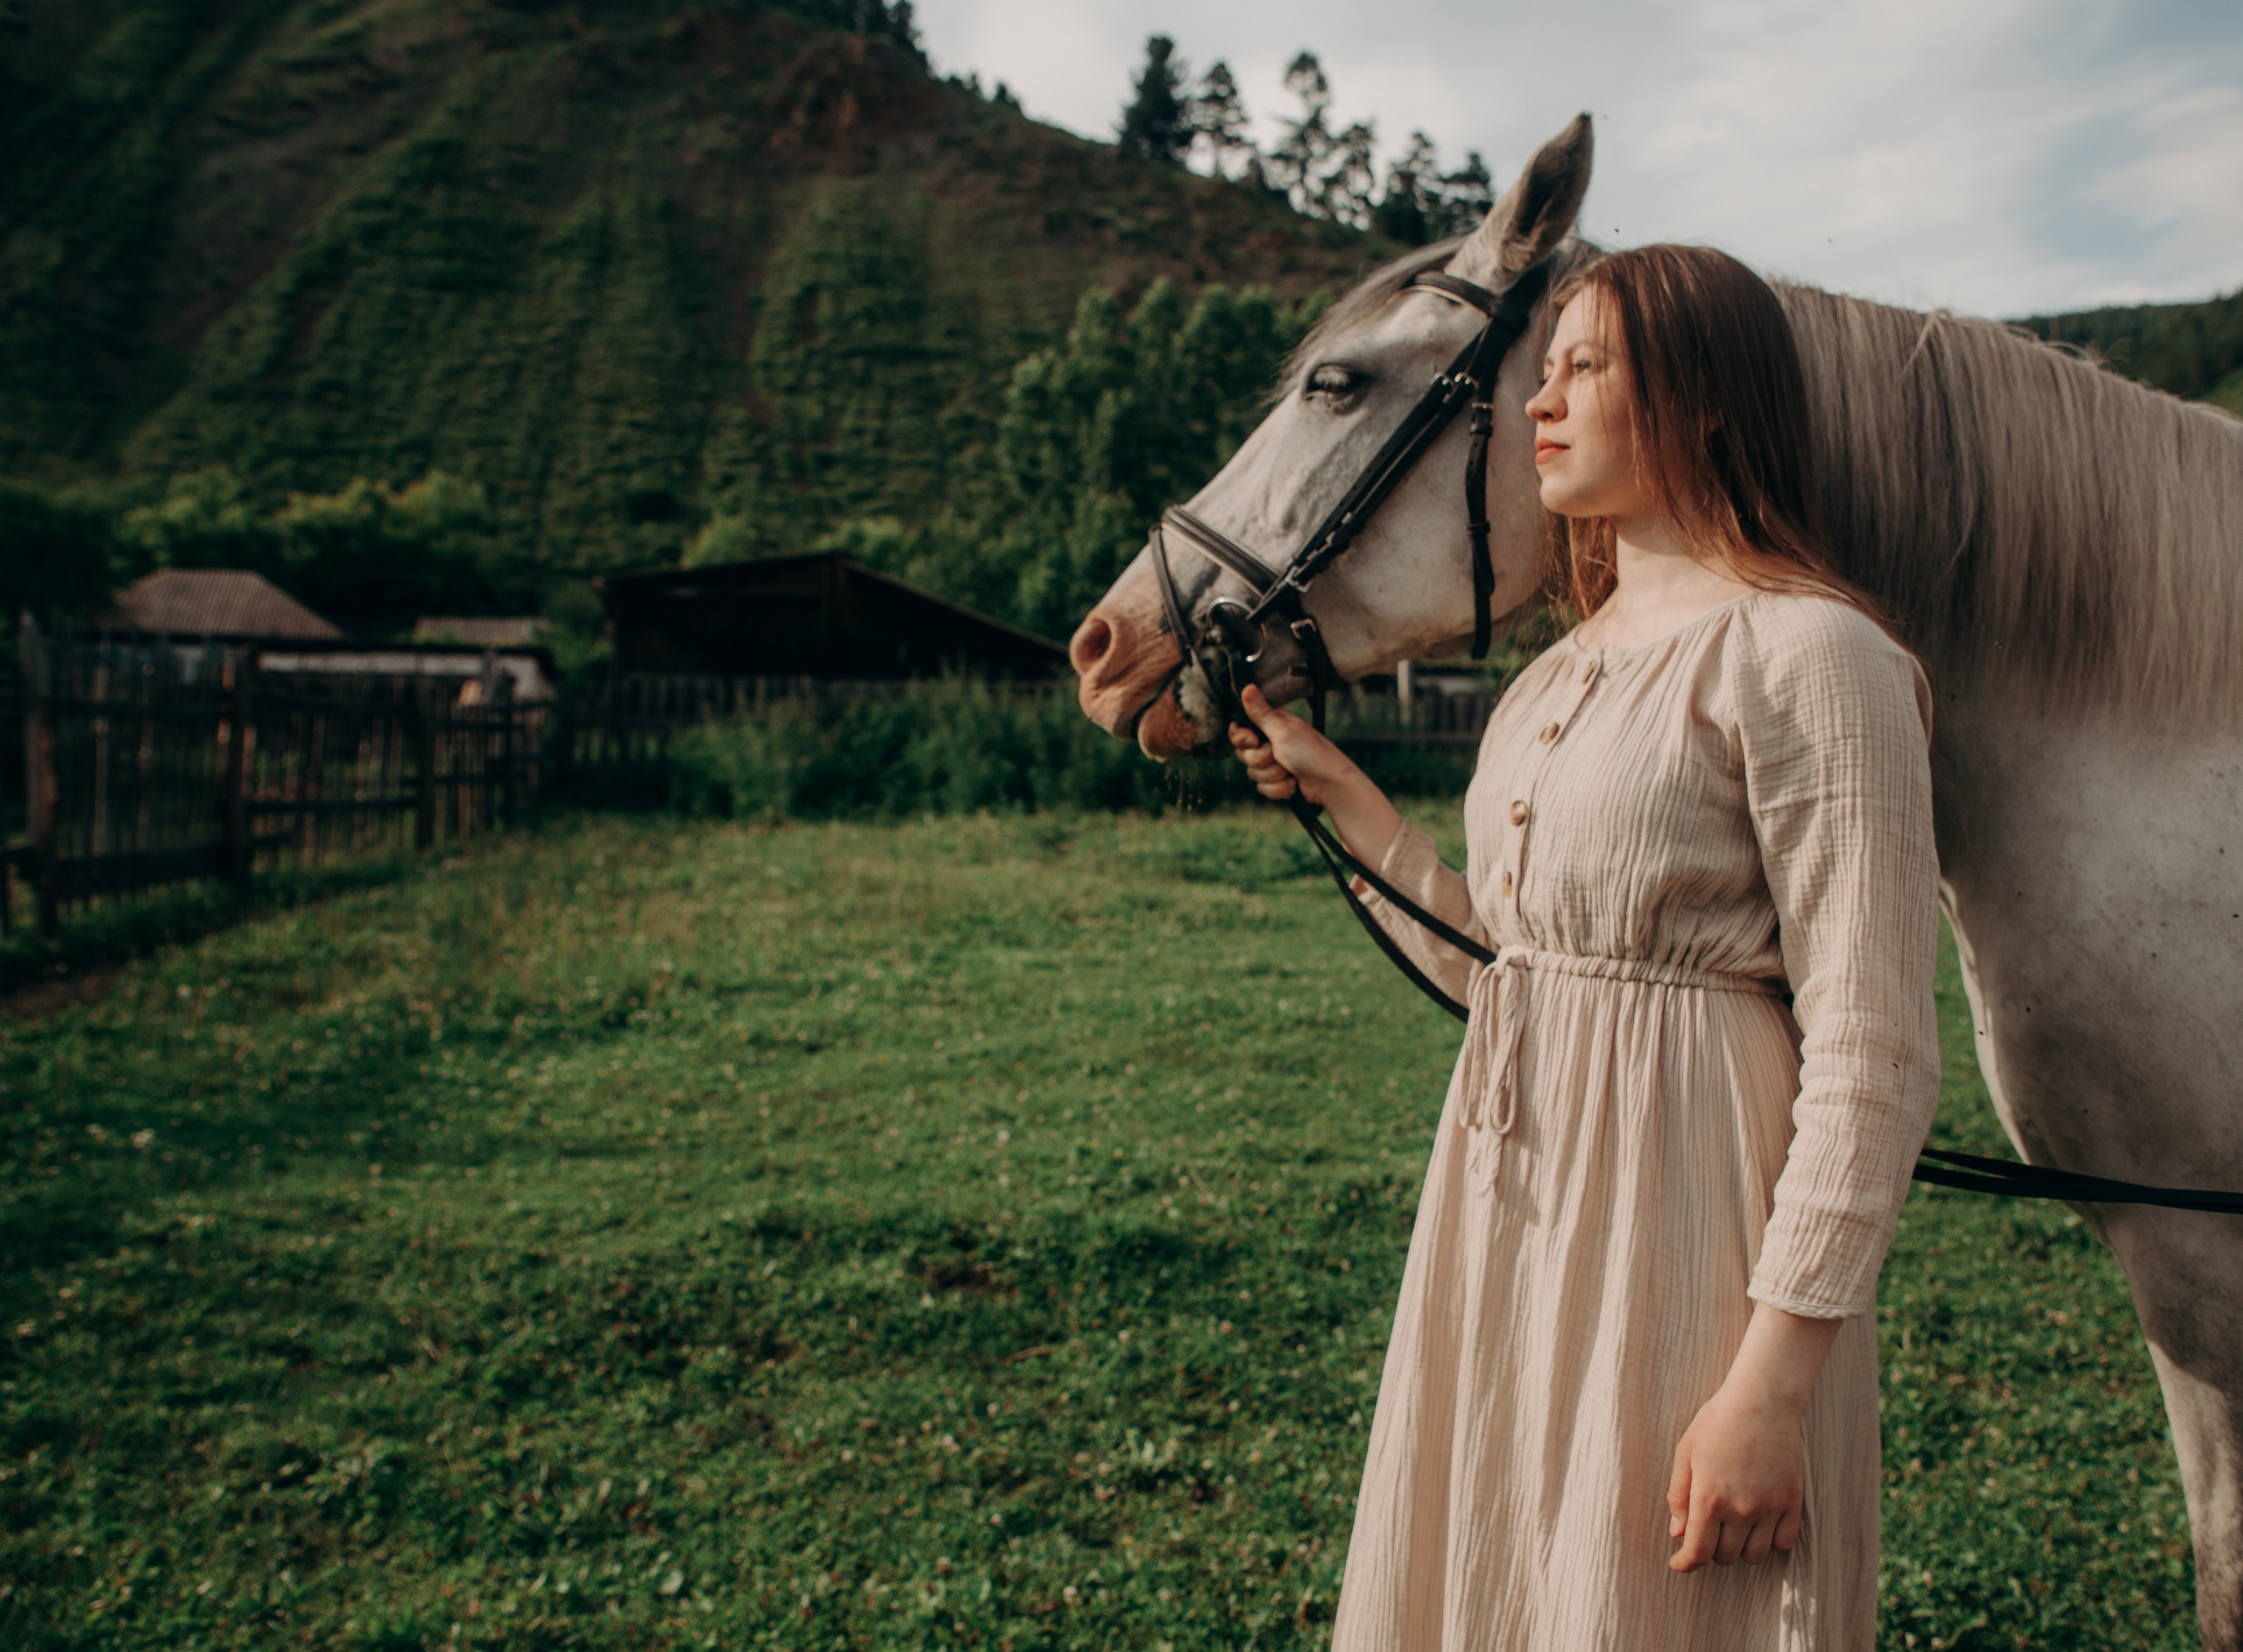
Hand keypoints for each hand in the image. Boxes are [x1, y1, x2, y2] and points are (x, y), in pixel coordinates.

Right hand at [1227, 684, 1359, 805]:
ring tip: (1291, 771)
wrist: (1330, 783)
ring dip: (1273, 775)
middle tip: (1278, 755)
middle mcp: (1270, 741)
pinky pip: (1262, 788)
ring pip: (1253, 773)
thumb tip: (1247, 686)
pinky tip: (1293, 783)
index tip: (1253, 741)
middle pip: (1244, 754)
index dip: (1242, 739)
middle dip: (1261, 760)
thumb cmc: (1310, 752)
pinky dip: (1278, 789)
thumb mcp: (1282, 729)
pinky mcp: (1277, 780)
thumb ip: (1260, 712)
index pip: (1239, 730)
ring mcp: (1274, 762)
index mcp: (1270, 724)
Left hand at [1665, 1378, 1805, 1570]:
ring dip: (1740, 1549)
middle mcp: (1741, 1509)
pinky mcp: (1792, 1502)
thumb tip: (1678, 1533)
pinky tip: (1760, 1526)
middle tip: (1708, 1531)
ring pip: (1755, 1556)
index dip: (1685, 1564)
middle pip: (1725, 1556)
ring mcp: (1770, 1507)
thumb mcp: (1685, 1453)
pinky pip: (1783, 1543)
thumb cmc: (1717, 1423)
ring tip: (1733, 1530)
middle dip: (1711, 1550)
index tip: (1679, 1563)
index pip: (1698, 1552)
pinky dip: (1770, 1542)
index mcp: (1709, 1498)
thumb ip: (1679, 1496)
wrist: (1762, 1401)